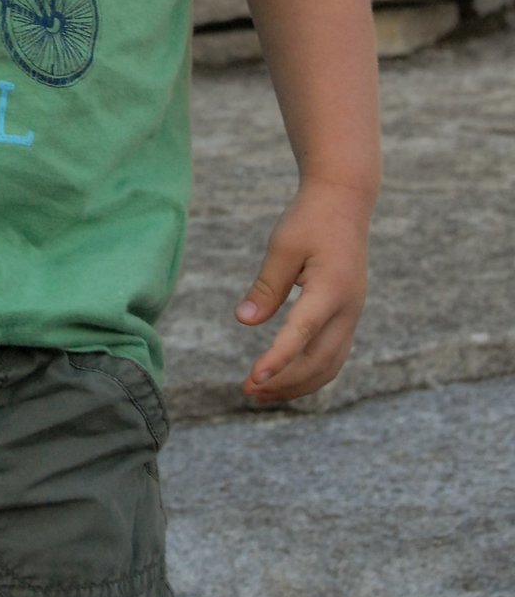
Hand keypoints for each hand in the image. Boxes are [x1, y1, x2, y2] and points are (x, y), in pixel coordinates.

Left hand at [235, 179, 373, 403]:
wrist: (344, 202)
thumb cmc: (309, 219)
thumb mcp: (282, 247)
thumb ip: (266, 287)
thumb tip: (245, 322)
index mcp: (331, 290)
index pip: (302, 333)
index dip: (278, 360)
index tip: (253, 378)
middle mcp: (349, 309)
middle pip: (319, 361)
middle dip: (283, 382)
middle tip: (245, 391)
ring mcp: (352, 315)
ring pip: (329, 365)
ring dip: (296, 384)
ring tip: (259, 394)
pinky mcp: (348, 315)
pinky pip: (332, 355)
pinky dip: (308, 373)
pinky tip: (282, 378)